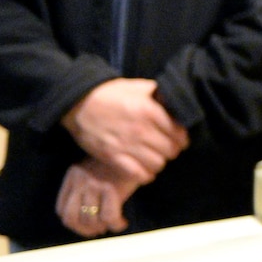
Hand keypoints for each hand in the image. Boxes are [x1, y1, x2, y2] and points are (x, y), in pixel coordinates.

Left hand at [56, 157, 132, 237]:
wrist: (141, 150)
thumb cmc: (120, 164)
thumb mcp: (95, 171)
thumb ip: (85, 190)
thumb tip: (86, 222)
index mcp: (73, 174)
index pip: (61, 209)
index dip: (74, 225)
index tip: (87, 228)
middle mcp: (80, 179)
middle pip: (72, 218)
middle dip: (86, 230)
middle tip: (101, 230)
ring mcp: (94, 183)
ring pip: (90, 220)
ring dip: (102, 227)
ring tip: (113, 223)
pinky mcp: (111, 187)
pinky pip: (109, 217)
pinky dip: (116, 225)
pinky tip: (122, 222)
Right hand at [64, 78, 186, 183]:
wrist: (79, 103)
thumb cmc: (110, 94)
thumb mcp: (137, 87)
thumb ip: (159, 93)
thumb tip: (175, 102)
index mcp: (150, 111)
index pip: (179, 133)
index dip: (182, 138)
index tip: (179, 139)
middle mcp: (141, 130)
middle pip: (171, 150)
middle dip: (173, 151)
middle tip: (168, 149)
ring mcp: (127, 145)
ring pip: (157, 164)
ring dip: (159, 163)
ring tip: (156, 158)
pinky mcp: (113, 157)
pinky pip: (138, 174)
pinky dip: (145, 175)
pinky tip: (145, 170)